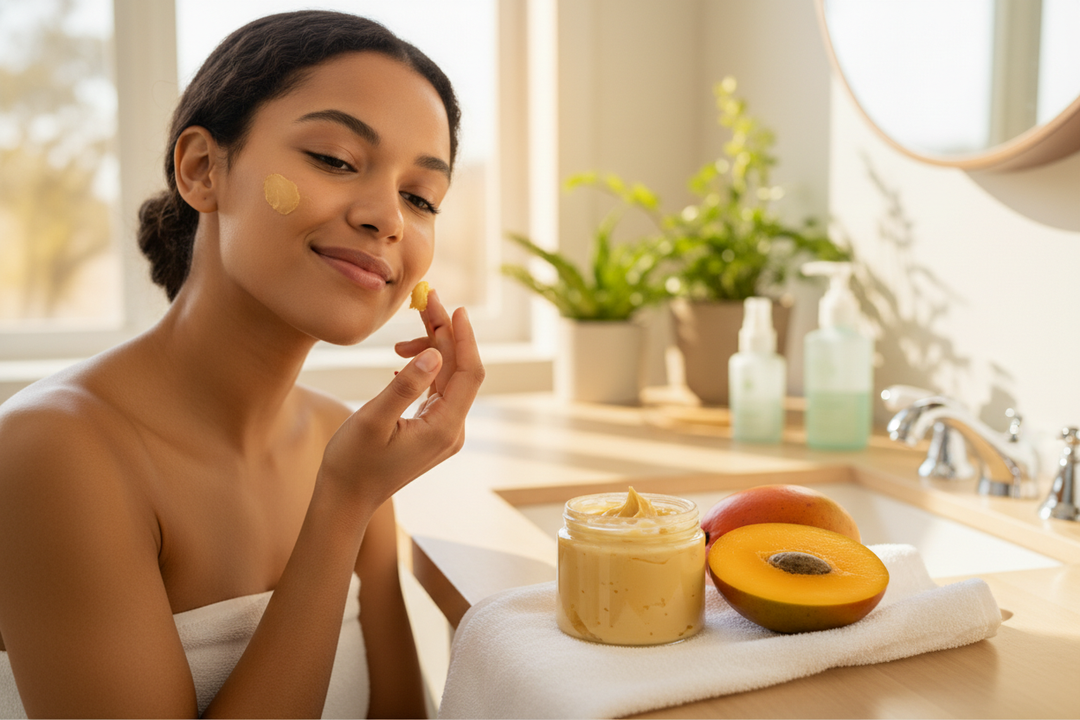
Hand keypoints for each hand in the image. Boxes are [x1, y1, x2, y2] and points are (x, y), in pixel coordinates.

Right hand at [320, 302, 483, 507]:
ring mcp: (443, 432)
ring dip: (430, 351)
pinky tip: (399, 364)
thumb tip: (435, 354)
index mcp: (444, 428)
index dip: (464, 336)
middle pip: (459, 371)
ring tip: (398, 342)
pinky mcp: (432, 431)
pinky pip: (436, 392)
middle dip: (444, 334)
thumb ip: (405, 387)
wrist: (345, 500)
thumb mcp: (373, 420)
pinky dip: (423, 371)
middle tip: (424, 300)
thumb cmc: (352, 463)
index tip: (454, 306)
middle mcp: (452, 430)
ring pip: (447, 379)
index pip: (468, 372)